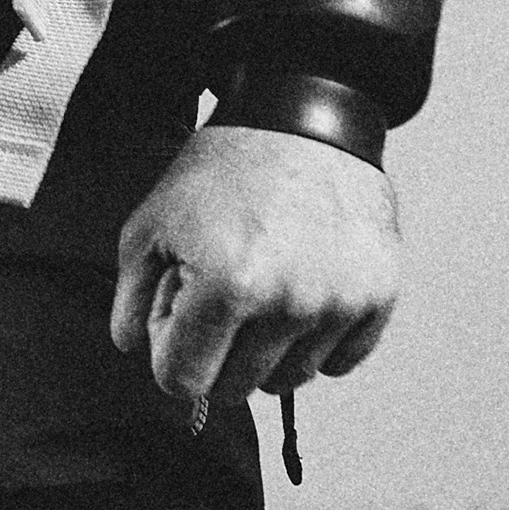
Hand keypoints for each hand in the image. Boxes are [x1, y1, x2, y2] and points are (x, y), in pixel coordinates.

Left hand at [110, 125, 401, 404]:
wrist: (302, 119)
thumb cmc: (223, 169)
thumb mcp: (152, 221)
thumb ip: (130, 296)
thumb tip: (134, 349)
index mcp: (227, 287)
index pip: (183, 382)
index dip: (171, 352)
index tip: (180, 316)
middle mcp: (289, 304)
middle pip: (236, 389)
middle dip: (216, 353)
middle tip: (220, 296)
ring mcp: (339, 304)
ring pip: (290, 381)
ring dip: (267, 350)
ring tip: (263, 287)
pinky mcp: (378, 298)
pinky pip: (341, 362)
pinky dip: (317, 340)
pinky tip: (302, 289)